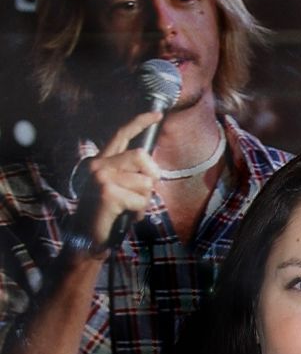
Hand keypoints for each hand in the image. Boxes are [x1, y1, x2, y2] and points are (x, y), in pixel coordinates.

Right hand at [72, 110, 165, 249]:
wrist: (88, 239)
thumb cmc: (109, 215)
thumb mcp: (121, 190)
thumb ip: (134, 176)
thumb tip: (155, 170)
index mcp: (101, 160)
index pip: (121, 134)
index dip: (140, 122)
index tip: (157, 114)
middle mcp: (97, 164)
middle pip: (141, 157)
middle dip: (151, 177)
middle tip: (144, 192)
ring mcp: (100, 177)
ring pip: (145, 183)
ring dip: (144, 201)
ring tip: (129, 209)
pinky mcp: (106, 192)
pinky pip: (141, 200)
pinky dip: (139, 212)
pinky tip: (126, 216)